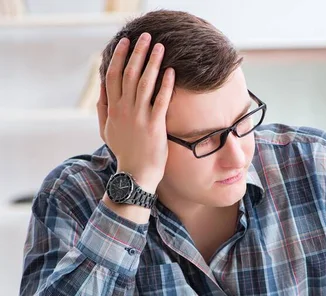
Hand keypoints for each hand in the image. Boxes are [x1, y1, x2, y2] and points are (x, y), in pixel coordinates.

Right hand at [97, 32, 174, 191]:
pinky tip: (171, 72)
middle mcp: (124, 110)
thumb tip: (101, 90)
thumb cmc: (124, 153)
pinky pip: (161, 100)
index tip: (124, 42)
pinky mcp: (155, 125)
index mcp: (112, 109)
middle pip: (128, 74)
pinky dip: (165, 85)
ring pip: (144, 83)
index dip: (118, 57)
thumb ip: (103, 110)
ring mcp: (139, 117)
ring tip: (159, 48)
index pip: (113, 76)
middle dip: (137, 53)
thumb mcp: (107, 131)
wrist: (135, 175)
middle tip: (145, 37)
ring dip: (152, 63)